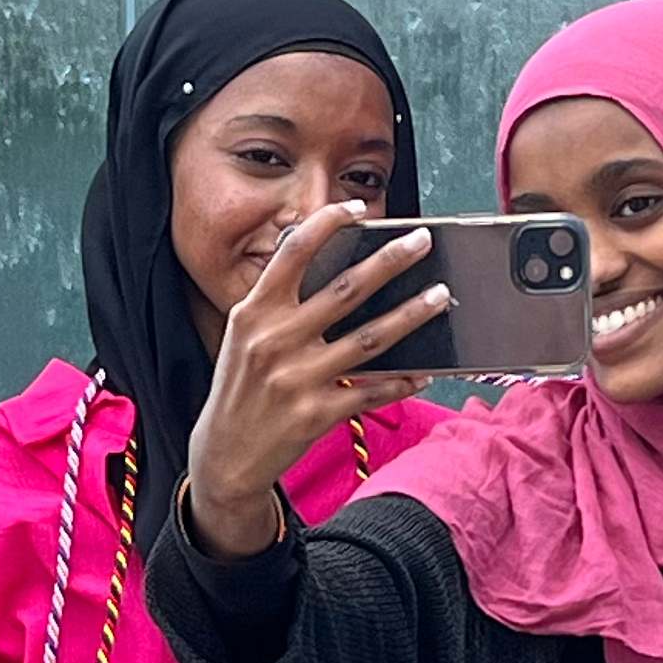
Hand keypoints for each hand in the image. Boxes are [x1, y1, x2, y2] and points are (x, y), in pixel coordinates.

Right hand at [183, 202, 448, 557]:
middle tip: (422, 241)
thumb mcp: (242, 335)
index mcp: (254, 312)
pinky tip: (425, 371)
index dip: (329, 224)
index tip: (359, 208)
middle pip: (345, 290)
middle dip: (391, 261)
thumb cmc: (239, 387)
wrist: (223, 453)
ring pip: (369, 339)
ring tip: (439, 297)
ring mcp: (297, 379)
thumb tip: (324, 266)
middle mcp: (275, 340)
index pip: (293, 253)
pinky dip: (401, 381)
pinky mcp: (316, 414)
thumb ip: (276, 301)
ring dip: (411, 315)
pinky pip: (370, 392)